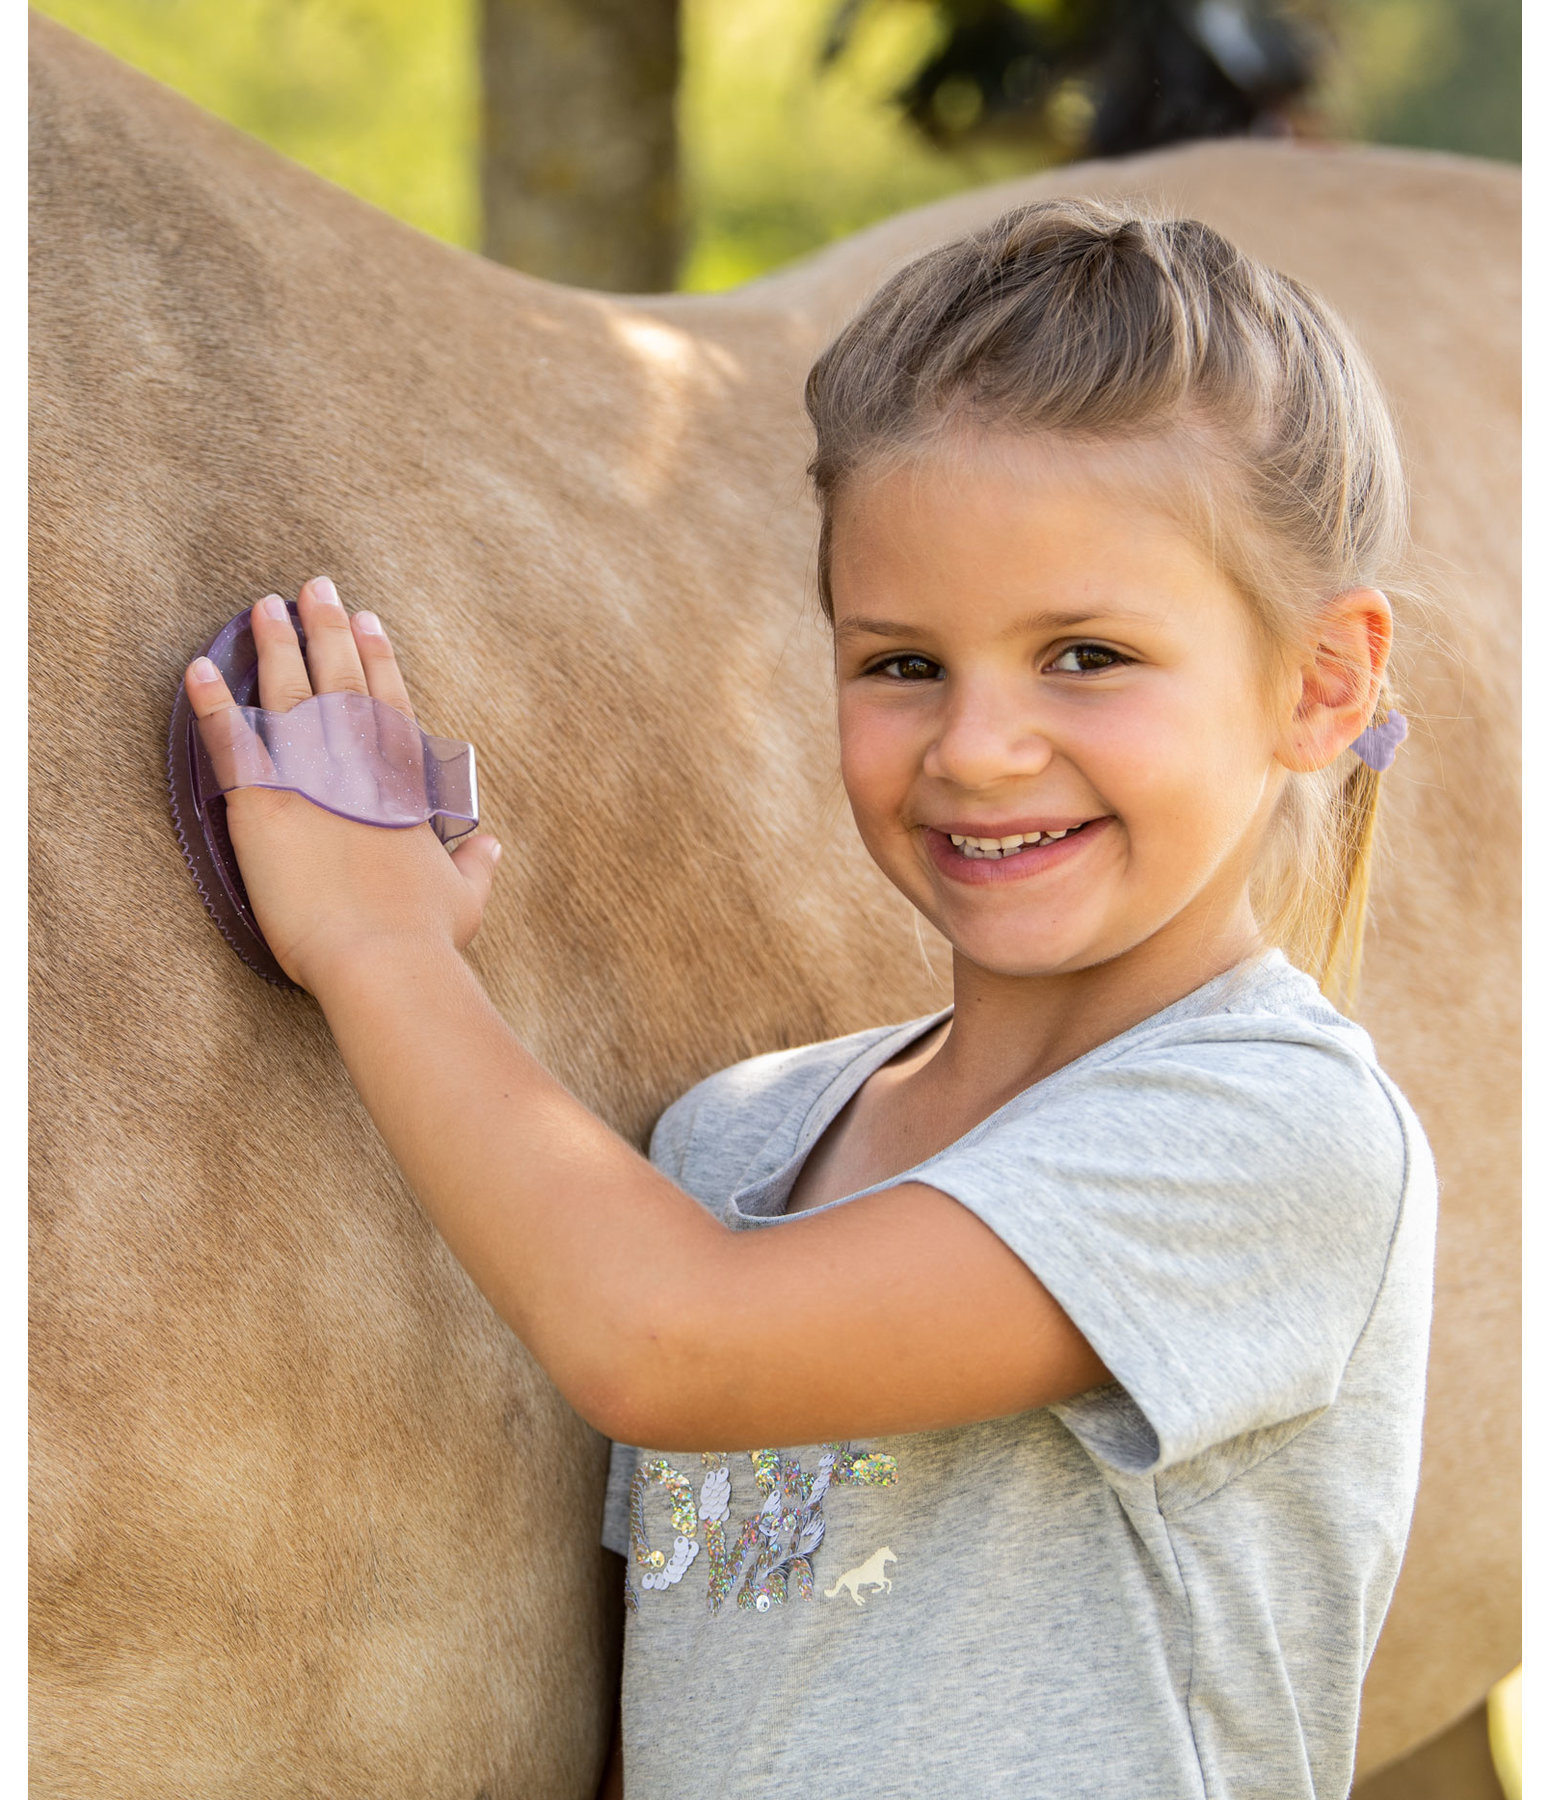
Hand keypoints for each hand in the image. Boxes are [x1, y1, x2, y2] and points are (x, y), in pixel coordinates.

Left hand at [183, 576, 500, 993]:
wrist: (382, 956)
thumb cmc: (425, 933)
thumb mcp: (464, 896)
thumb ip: (476, 864)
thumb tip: (492, 846)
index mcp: (404, 783)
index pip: (390, 702)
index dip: (379, 658)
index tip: (369, 620)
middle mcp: (360, 765)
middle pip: (341, 679)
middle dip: (327, 628)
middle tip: (315, 586)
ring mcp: (311, 777)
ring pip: (290, 692)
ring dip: (275, 645)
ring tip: (263, 607)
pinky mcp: (263, 802)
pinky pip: (232, 739)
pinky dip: (213, 701)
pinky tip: (198, 667)